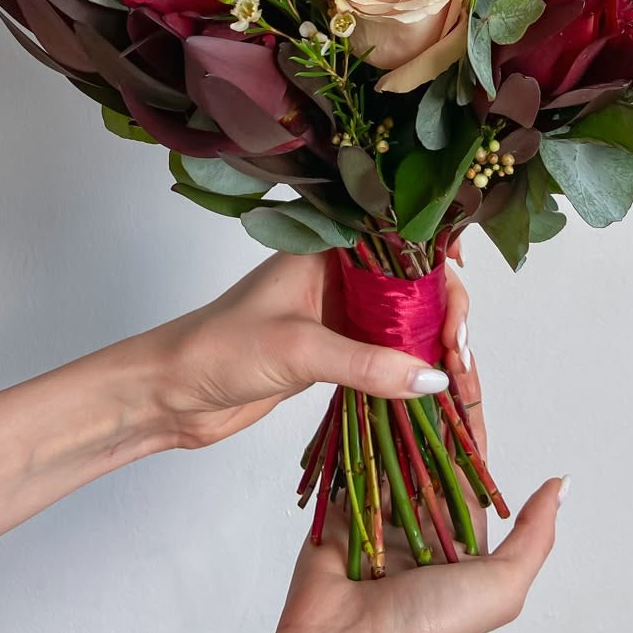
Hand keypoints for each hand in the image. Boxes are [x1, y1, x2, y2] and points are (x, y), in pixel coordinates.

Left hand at [148, 252, 469, 447]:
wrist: (173, 392)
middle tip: (459, 349)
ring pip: (402, 317)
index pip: (399, 239)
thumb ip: (368, 363)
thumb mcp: (299, 351)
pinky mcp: (334, 351)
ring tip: (456, 373)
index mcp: (327, 248)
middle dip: (443, 307)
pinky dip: (411, 365)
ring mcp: (336, 313)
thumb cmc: (220, 349)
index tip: (459, 287)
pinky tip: (431, 384)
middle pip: (409, 280)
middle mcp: (337, 274)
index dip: (437, 257)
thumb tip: (434, 378)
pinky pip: (386, 351)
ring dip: (431, 340)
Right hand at [177, 357, 565, 632]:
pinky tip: (362, 383)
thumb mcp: (502, 585)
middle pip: (428, 436)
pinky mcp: (342, 506)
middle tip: (427, 337)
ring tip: (396, 347)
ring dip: (394, 398)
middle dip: (429, 391)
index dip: (467, 403)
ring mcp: (379, 506)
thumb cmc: (428, 623)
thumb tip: (561, 484)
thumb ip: (535, 535)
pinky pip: (353, 456)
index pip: (469, 449)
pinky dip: (357, 423)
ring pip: (389, 439)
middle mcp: (423, 512)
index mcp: (461, 525)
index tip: (461, 355)